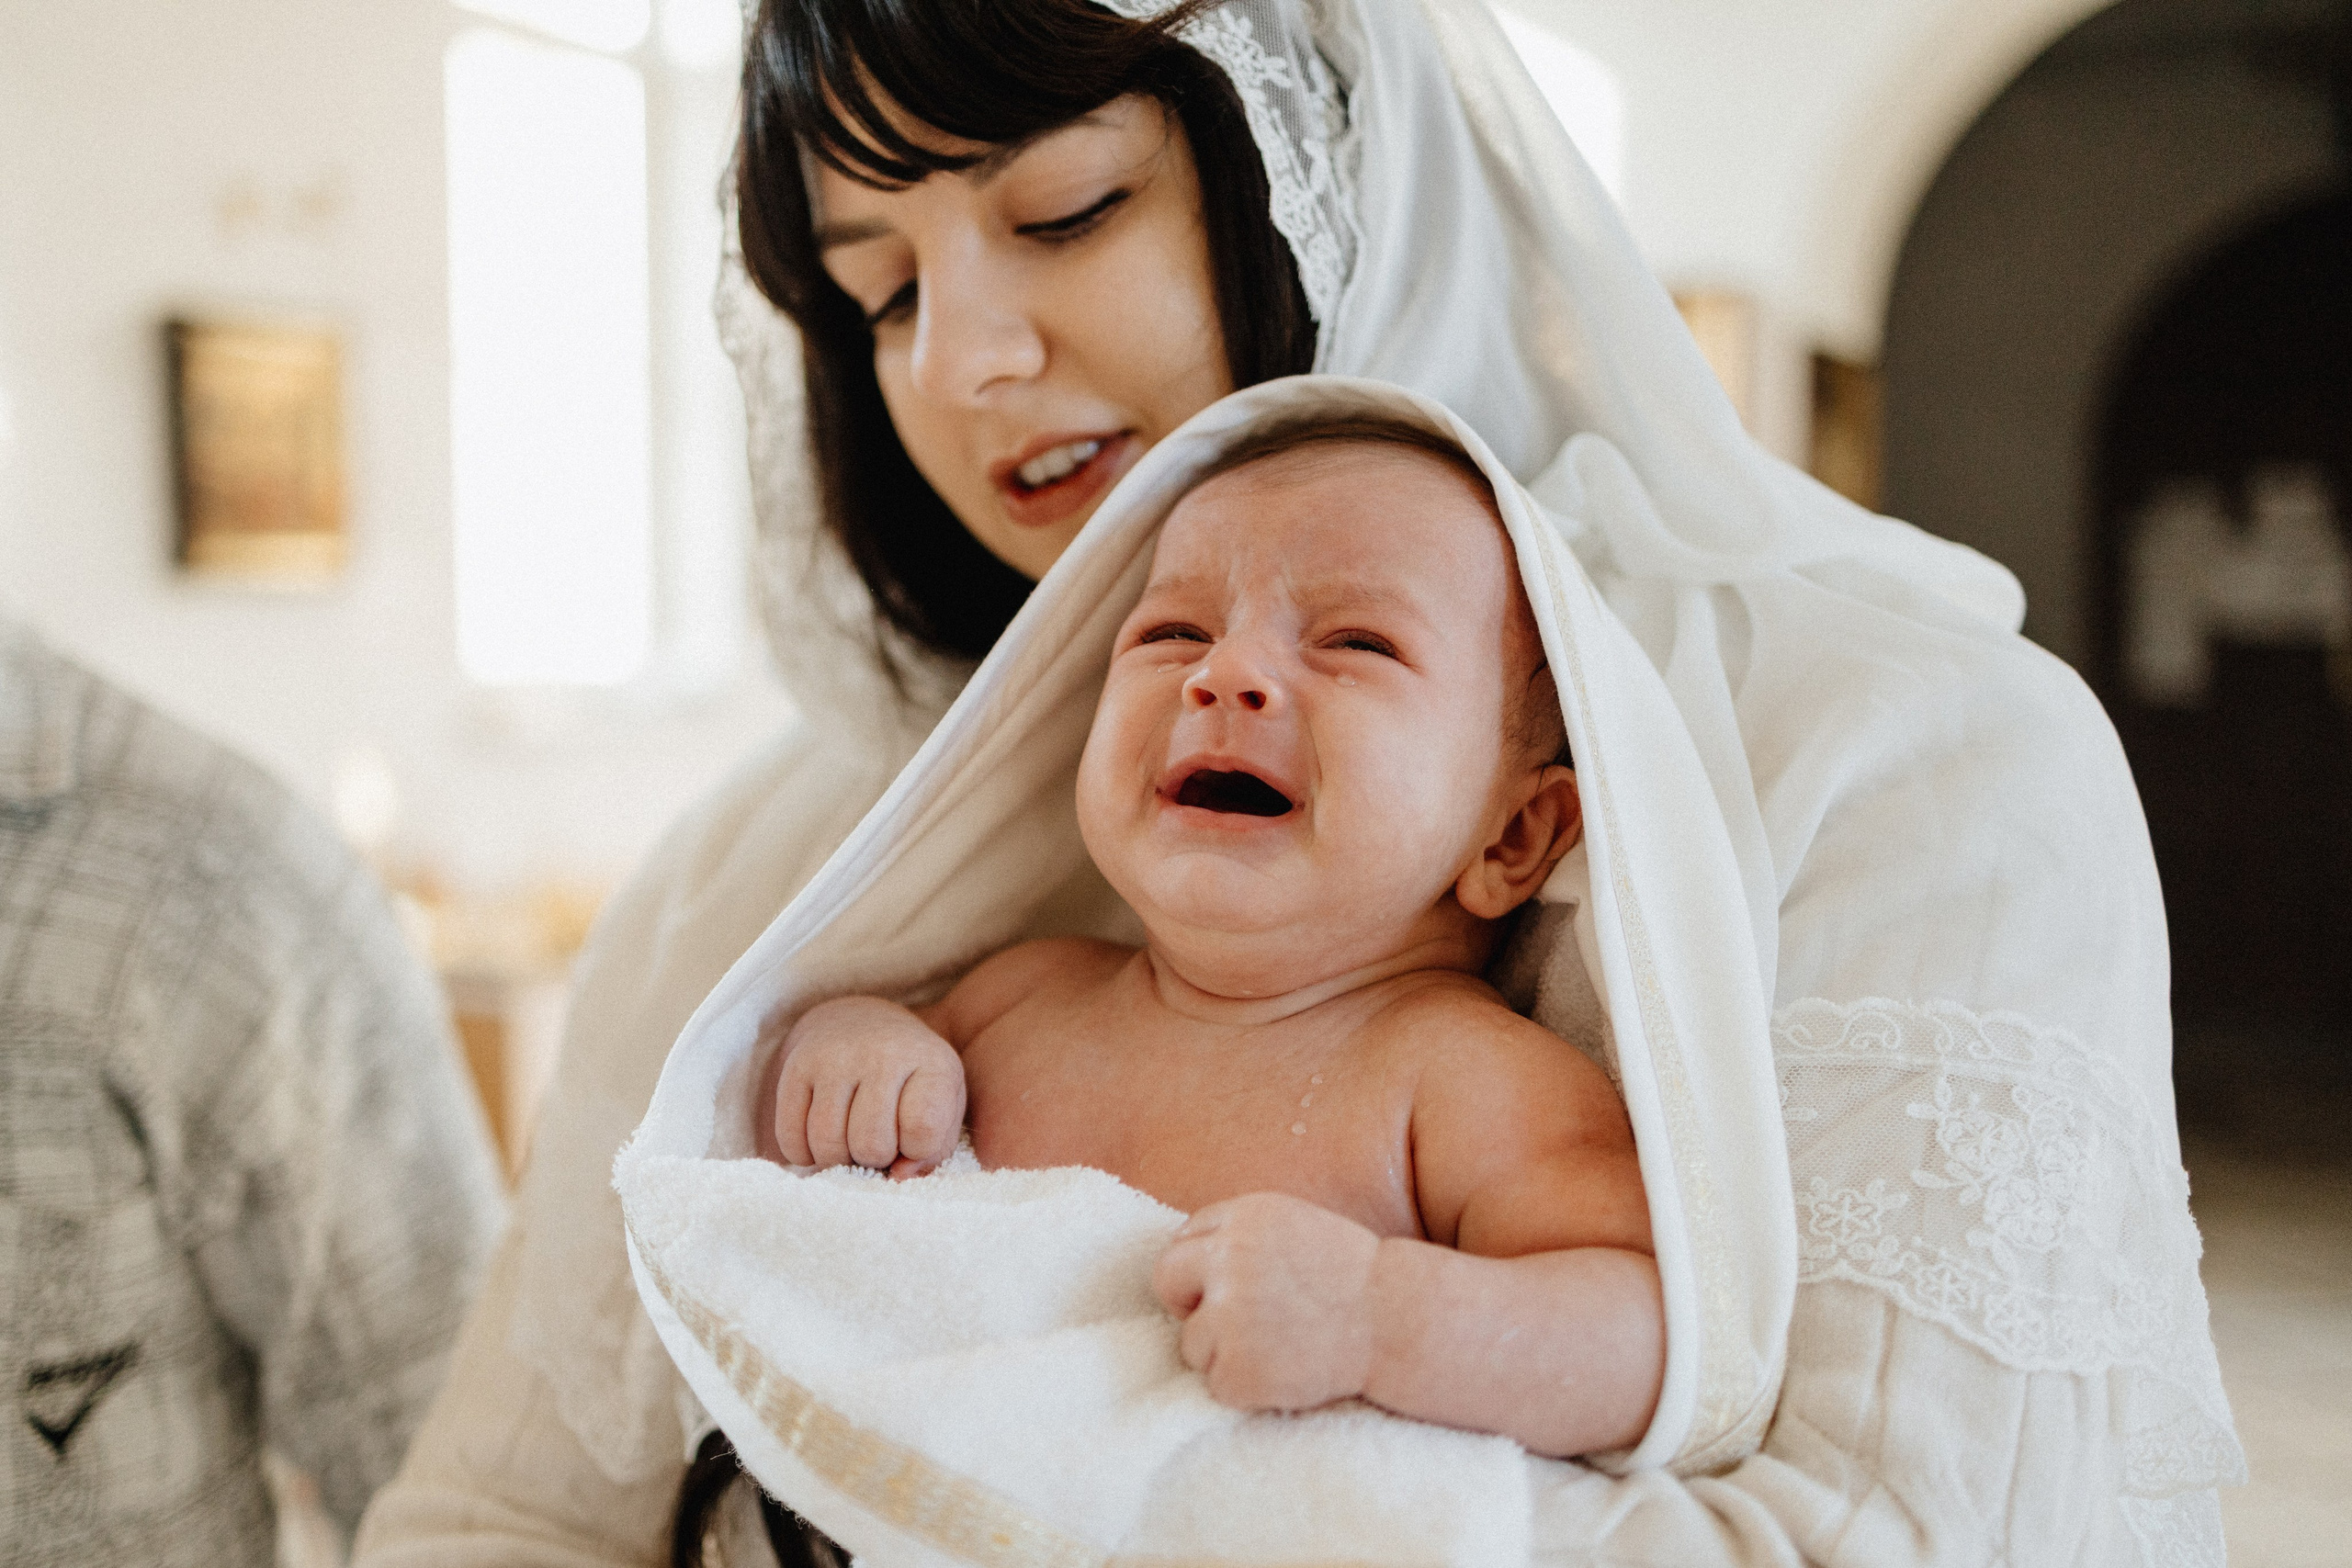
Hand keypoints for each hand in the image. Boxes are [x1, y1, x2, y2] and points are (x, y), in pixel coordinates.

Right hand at [768, 997, 964, 1177]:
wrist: (861, 1023)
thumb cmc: (910, 1080)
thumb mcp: (942, 1106)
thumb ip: (933, 1149)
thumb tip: (898, 1176)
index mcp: (932, 1063)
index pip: (923, 1129)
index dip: (916, 1150)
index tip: (912, 1138)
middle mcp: (883, 1054)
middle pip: (871, 1144)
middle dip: (874, 1159)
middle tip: (876, 1144)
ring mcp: (836, 1057)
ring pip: (827, 1143)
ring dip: (837, 1159)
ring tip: (849, 1143)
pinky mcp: (797, 1066)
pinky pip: (790, 1136)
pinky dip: (803, 1154)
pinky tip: (820, 1140)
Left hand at [1150, 1192, 1381, 1412]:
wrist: (1396, 1321)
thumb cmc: (1352, 1278)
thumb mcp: (1294, 1227)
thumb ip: (1241, 1237)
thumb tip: (1187, 1262)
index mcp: (1243, 1218)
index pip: (1185, 1239)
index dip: (1200, 1268)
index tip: (1224, 1288)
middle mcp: (1228, 1259)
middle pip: (1166, 1280)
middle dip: (1188, 1303)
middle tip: (1229, 1322)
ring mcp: (1229, 1315)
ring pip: (1190, 1342)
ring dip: (1223, 1353)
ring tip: (1277, 1348)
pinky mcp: (1237, 1367)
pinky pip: (1215, 1383)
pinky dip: (1243, 1387)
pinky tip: (1282, 1372)